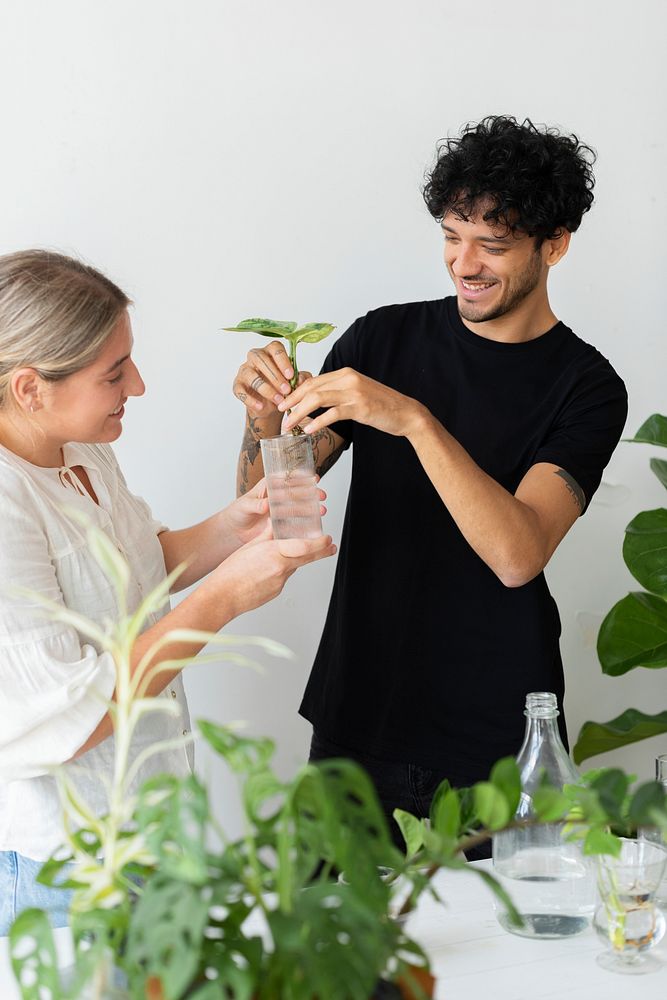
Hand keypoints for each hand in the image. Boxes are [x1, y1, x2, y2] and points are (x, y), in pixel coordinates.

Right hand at [212, 525, 336, 617]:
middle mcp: (280, 569)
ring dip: (292, 561)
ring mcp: (280, 583)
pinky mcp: (276, 592)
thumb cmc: (230, 572)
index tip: (328, 539)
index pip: (305, 546)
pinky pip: (282, 578)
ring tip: (278, 557)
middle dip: (322, 552)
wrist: (222, 597)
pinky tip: (265, 571)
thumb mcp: (249, 547)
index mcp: (274, 553)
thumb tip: (276, 525)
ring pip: (292, 568)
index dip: (320, 543)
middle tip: (332, 547)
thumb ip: (266, 536)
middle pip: (307, 559)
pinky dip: (279, 572)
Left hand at [221, 477, 326, 547]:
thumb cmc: (237, 513)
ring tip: (321, 510)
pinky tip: (314, 523)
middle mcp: (279, 496)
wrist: (235, 531)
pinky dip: (307, 522)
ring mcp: (283, 510)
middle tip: (320, 495)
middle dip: (312, 493)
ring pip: (301, 506)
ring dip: (313, 507)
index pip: (288, 478)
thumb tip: (266, 504)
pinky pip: (297, 522)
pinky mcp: (283, 524)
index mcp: (269, 485)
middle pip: (299, 491)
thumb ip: (255, 504)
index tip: (313, 478)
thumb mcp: (244, 505)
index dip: (302, 477)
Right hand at [232, 341, 311, 414]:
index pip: (275, 348)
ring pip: (251, 375)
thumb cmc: (282, 388)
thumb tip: (300, 379)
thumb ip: (301, 378)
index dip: (283, 361)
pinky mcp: (237, 385)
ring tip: (278, 400)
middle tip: (286, 390)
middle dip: (275, 376)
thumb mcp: (296, 383)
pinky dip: (251, 399)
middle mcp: (255, 357)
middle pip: (261, 359)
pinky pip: (240, 390)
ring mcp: (245, 370)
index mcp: (271, 352)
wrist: (270, 406)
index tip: (291, 375)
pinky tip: (261, 406)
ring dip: (266, 389)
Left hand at [277, 367, 427, 437]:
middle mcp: (349, 379)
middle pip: (311, 387)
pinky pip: (332, 413)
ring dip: (299, 412)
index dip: (295, 392)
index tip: (284, 403)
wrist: (406, 413)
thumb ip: (338, 392)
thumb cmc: (381, 405)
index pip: (314, 380)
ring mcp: (354, 392)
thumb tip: (315, 399)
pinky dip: (317, 422)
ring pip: (317, 399)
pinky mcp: (360, 407)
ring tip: (289, 424)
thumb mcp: (357, 393)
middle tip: (281, 414)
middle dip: (292, 401)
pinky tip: (308, 430)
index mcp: (346, 373)